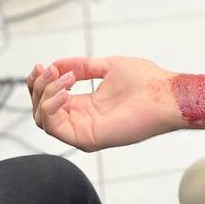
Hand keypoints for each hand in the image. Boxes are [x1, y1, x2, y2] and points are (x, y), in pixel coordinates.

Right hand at [28, 56, 181, 152]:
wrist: (167, 95)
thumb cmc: (147, 82)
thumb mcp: (108, 66)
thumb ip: (82, 66)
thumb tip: (58, 64)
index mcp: (86, 105)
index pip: (49, 100)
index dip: (40, 83)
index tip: (41, 66)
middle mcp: (82, 120)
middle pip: (41, 110)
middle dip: (38, 87)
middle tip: (47, 70)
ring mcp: (84, 130)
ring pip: (43, 119)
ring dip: (44, 95)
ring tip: (62, 79)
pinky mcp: (88, 138)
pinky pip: (55, 128)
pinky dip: (51, 107)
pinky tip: (64, 92)